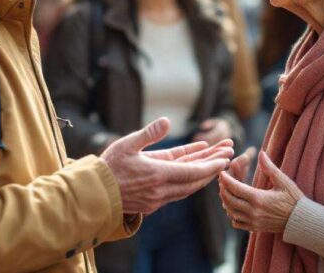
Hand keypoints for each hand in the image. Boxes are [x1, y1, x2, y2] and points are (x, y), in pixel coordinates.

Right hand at [101, 117, 233, 214]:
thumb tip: (167, 121)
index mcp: (158, 174)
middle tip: (229, 155)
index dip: (211, 165)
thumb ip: (149, 134)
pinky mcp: (152, 202)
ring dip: (202, 174)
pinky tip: (192, 169)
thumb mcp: (127, 144)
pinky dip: (188, 179)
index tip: (226, 158)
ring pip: (187, 187)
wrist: (94, 194)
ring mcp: (157, 198)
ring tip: (216, 161)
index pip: (193, 171)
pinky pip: (176, 190)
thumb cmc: (108, 167)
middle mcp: (161, 190)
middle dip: (213, 167)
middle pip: (195, 180)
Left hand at [219, 151, 301, 232]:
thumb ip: (270, 167)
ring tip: (226, 192)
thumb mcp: (283, 181)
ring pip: (231, 212)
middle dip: (223, 189)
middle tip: (222, 181)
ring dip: (226, 202)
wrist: (301, 221)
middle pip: (229, 200)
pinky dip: (232, 215)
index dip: (225, 179)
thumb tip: (261, 152)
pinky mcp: (255, 228)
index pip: (235, 188)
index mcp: (259, 198)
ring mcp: (253, 221)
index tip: (221, 173)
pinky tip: (234, 207)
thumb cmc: (294, 199)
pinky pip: (237, 223)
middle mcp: (253, 211)